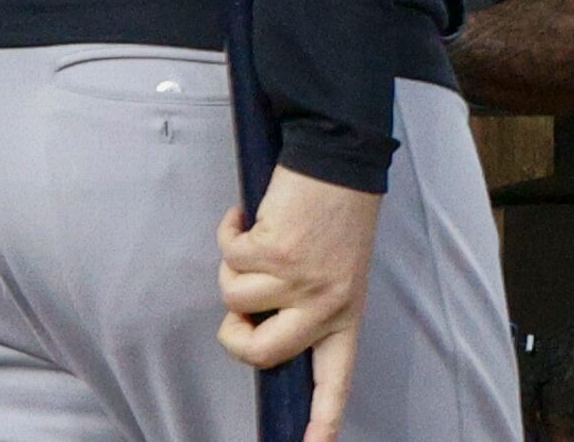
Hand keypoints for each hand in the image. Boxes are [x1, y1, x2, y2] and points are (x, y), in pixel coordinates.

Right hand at [217, 167, 379, 441]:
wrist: (340, 157)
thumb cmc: (338, 212)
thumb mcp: (337, 268)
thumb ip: (306, 304)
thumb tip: (258, 327)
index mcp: (345, 313)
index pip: (334, 378)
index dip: (320, 418)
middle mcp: (325, 303)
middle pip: (257, 352)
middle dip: (233, 333)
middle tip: (241, 305)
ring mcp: (300, 279)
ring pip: (233, 296)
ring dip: (236, 262)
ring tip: (265, 234)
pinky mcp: (276, 252)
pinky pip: (229, 255)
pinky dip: (230, 230)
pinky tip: (250, 214)